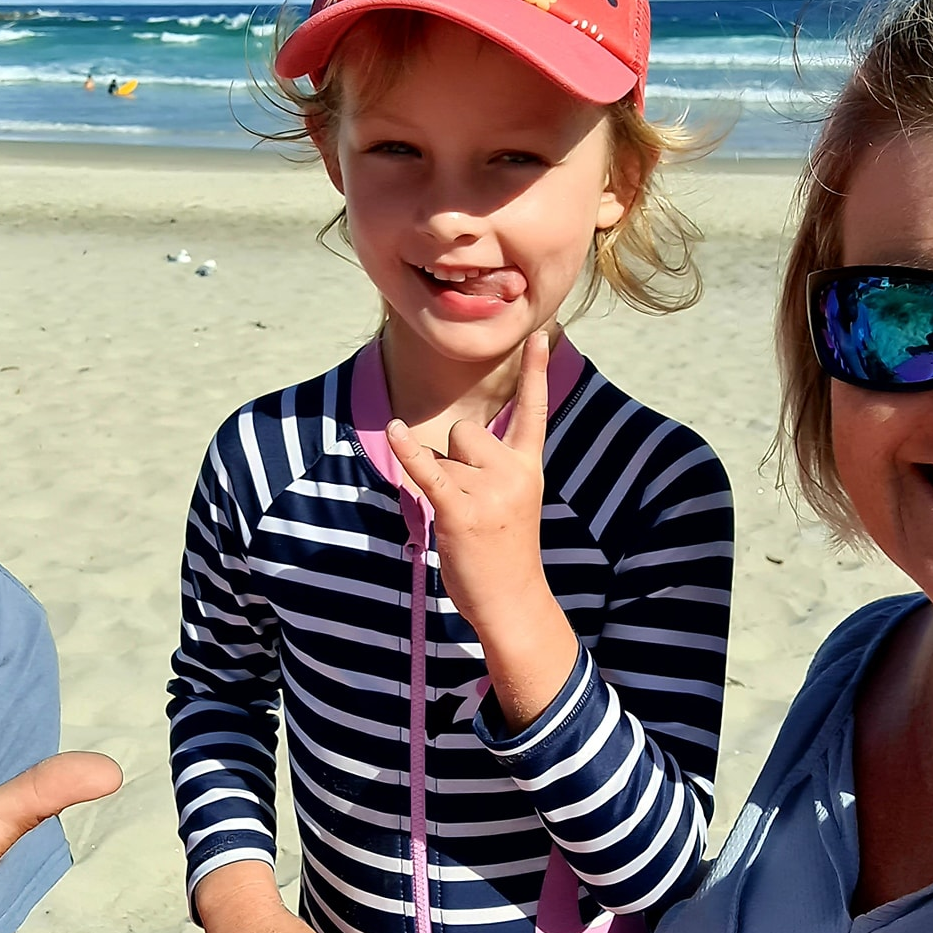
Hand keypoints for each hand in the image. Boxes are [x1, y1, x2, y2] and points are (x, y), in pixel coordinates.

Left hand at [385, 331, 578, 727]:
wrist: (513, 600)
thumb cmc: (506, 552)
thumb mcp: (514, 500)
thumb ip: (495, 467)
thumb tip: (455, 443)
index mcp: (528, 467)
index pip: (533, 409)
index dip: (534, 371)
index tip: (538, 332)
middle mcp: (512, 472)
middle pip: (465, 431)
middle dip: (455, 457)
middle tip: (471, 502)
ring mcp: (487, 492)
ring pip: (444, 453)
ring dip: (440, 479)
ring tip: (461, 517)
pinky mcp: (459, 511)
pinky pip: (426, 470)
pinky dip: (407, 452)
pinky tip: (394, 431)